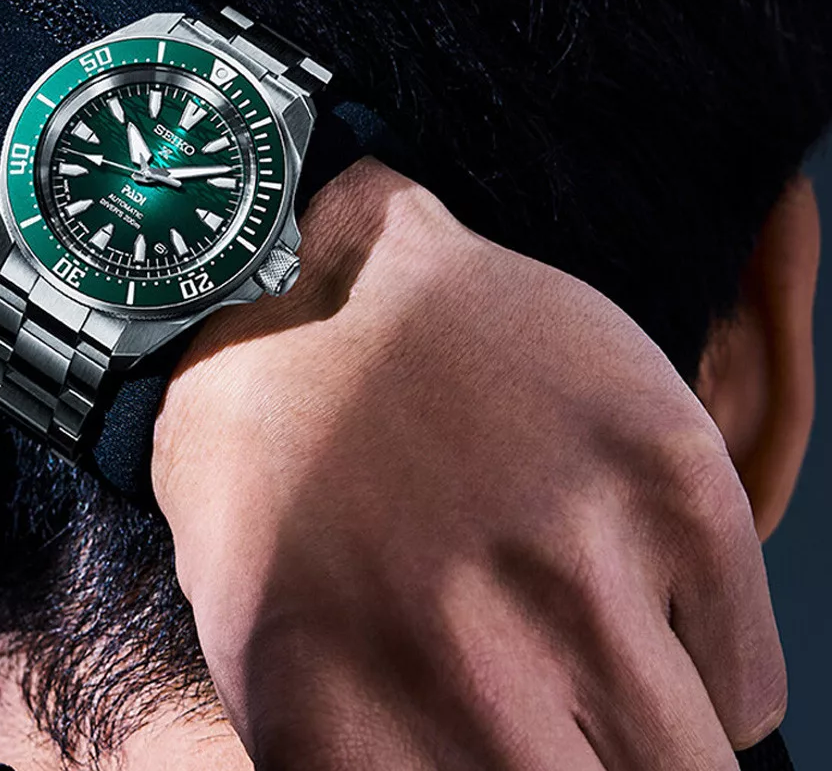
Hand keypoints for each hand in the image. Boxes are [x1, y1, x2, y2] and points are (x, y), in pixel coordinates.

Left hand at [153, 158, 785, 769]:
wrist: (300, 284)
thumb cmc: (268, 460)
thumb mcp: (259, 639)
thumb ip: (360, 762)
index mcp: (341, 731)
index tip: (512, 764)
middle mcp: (471, 671)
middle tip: (562, 731)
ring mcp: (580, 571)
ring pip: (694, 770)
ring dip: (652, 740)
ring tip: (592, 667)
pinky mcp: (669, 481)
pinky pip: (747, 679)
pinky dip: (700, 666)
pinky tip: (627, 590)